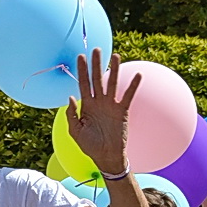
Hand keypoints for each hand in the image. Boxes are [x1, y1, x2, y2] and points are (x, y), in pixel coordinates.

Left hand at [67, 50, 141, 176]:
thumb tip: (70, 97)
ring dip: (114, 70)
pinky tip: (137, 75)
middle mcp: (99, 102)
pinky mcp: (122, 111)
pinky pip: (128, 96)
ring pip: (112, 84)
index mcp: (86, 105)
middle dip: (96, 64)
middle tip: (96, 49)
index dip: (81, 71)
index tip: (80, 57)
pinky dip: (132, 86)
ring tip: (116, 56)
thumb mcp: (75, 131)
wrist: (106, 157)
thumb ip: (71, 115)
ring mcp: (111, 105)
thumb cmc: (89, 145)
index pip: (83, 84)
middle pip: (97, 79)